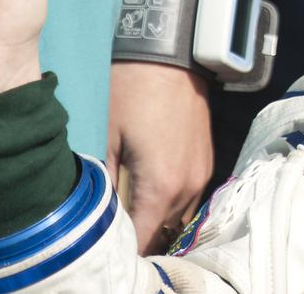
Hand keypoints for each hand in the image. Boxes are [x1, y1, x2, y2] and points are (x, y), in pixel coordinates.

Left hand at [108, 61, 212, 253]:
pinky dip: (170, 200)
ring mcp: (201, 172)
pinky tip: (150, 190)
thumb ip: (103, 182)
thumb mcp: (107, 137)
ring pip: (177, 214)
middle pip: (161, 231)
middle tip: (111, 228)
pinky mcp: (206, 159)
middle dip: (138, 235)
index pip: (141, 239)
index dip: (122, 249)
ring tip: (130, 211)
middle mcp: (188, 186)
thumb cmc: (133, 91)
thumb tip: (96, 210)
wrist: (171, 54)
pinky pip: (189, 195)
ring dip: (155, 218)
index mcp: (161, 187)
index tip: (104, 247)